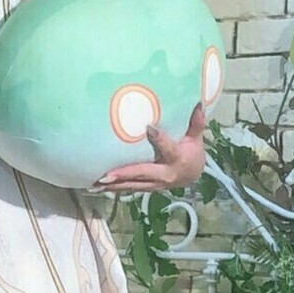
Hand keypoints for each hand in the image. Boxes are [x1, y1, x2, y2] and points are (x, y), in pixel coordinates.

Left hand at [92, 104, 207, 193]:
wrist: (193, 175)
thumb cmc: (192, 153)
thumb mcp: (195, 138)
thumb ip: (196, 123)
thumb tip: (198, 103)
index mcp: (177, 159)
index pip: (168, 148)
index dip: (160, 138)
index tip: (148, 127)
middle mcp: (165, 174)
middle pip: (142, 173)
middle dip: (124, 174)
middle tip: (106, 175)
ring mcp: (154, 184)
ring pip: (132, 185)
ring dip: (114, 185)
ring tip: (95, 184)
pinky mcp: (146, 188)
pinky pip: (129, 188)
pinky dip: (114, 189)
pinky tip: (97, 187)